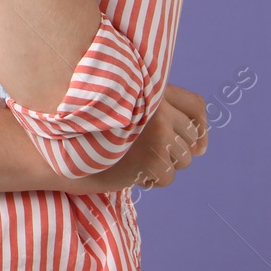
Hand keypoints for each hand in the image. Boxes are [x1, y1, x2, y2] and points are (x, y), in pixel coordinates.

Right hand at [86, 83, 209, 193]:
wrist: (67, 149)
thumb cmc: (98, 131)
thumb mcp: (129, 110)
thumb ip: (161, 114)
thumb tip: (203, 148)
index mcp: (153, 91)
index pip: (196, 105)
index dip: (200, 127)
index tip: (197, 145)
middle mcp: (159, 108)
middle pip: (192, 138)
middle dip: (176, 151)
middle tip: (148, 152)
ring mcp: (158, 132)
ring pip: (183, 160)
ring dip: (163, 166)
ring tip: (136, 159)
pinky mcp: (153, 157)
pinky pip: (168, 177)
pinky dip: (151, 180)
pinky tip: (131, 170)